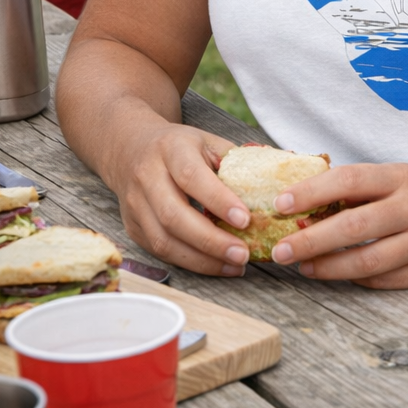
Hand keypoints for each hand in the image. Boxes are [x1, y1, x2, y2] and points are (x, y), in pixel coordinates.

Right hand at [114, 123, 253, 276]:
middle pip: (173, 216)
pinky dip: (189, 262)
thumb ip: (236, 160)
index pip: (191, 177)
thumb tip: (277, 179)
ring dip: (201, 259)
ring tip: (234, 266)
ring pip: (163, 240)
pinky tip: (215, 265)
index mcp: (170, 149)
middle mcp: (147, 176)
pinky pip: (159, 251)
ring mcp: (135, 204)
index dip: (218, 200)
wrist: (130, 149)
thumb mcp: (206, 141)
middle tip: (243, 254)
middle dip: (211, 240)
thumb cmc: (179, 147)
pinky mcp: (132, 226)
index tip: (245, 220)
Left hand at [269, 161, 407, 287]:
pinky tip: (336, 276)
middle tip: (281, 251)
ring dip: (328, 267)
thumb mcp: (405, 179)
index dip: (312, 192)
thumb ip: (363, 189)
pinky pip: (385, 281)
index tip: (281, 205)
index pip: (350, 180)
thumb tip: (304, 202)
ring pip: (367, 261)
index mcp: (404, 177)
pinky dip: (356, 281)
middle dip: (311, 240)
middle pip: (354, 226)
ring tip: (303, 268)